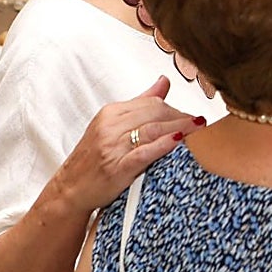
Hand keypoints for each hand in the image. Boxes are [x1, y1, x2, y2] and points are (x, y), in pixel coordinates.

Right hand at [52, 76, 204, 213]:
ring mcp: (112, 147)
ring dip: (181, 128)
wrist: (70, 189)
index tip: (192, 117)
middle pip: (155, 113)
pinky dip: (164, 145)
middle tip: (201, 124)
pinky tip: (180, 142)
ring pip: (153, 129)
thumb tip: (164, 81)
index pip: (151, 103)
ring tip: (199, 130)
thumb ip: (141, 103)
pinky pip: (144, 152)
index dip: (176, 109)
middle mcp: (110, 126)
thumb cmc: (94, 158)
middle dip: (182, 117)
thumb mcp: (112, 125)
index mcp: (110, 113)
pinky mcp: (116, 167)